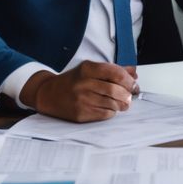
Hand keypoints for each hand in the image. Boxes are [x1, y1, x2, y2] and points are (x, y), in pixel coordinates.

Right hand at [22, 61, 137, 122]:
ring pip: (112, 103)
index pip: (115, 73)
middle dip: (127, 93)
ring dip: (122, 104)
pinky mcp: (80, 113)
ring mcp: (81, 99)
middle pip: (115, 89)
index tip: (133, 83)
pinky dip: (112, 112)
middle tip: (130, 95)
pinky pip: (105, 114)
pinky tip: (109, 108)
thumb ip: (113, 70)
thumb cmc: (73, 81)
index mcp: (88, 69)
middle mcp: (83, 83)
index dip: (128, 80)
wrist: (48, 94)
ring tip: (122, 103)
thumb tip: (134, 73)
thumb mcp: (90, 69)